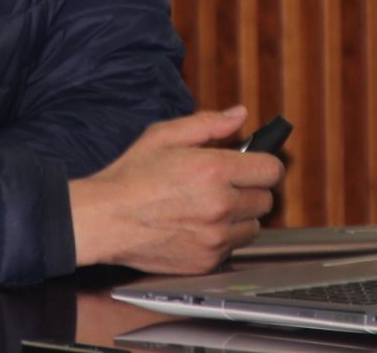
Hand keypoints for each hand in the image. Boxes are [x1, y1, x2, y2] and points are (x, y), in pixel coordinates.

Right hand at [69, 105, 284, 273]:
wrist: (105, 219)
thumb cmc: (131, 176)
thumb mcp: (164, 135)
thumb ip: (208, 123)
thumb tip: (239, 115)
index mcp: (214, 170)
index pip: (271, 170)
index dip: (264, 165)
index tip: (254, 166)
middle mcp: (220, 205)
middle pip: (265, 200)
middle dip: (249, 190)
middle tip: (224, 186)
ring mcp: (215, 238)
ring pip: (252, 227)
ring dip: (238, 217)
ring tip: (208, 208)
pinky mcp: (207, 261)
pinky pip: (232, 248)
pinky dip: (221, 239)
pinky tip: (196, 227)